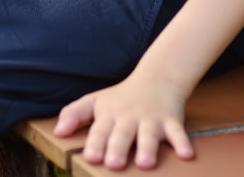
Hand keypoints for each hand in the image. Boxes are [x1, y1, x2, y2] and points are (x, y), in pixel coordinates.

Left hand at [53, 73, 193, 169]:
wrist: (157, 78)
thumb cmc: (120, 97)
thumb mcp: (95, 101)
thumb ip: (74, 114)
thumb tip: (57, 131)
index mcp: (109, 115)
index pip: (100, 130)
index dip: (95, 142)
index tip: (92, 156)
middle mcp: (129, 118)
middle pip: (122, 134)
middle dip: (118, 148)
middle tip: (114, 164)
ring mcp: (151, 120)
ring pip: (149, 135)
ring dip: (148, 148)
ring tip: (145, 164)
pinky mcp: (171, 121)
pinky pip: (178, 132)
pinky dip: (183, 143)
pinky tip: (186, 155)